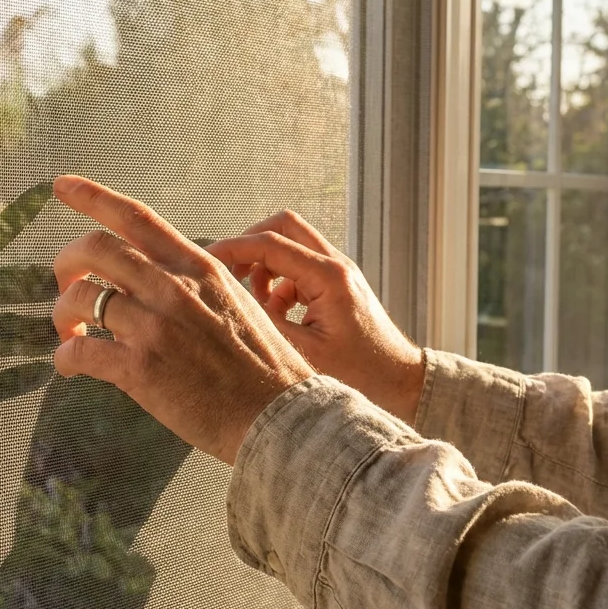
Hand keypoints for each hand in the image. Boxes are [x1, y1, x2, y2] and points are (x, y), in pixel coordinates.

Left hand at [50, 175, 314, 464]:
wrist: (279, 416)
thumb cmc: (262, 368)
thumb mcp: (236, 303)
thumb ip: (194, 286)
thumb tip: (154, 281)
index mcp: (198, 267)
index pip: (137, 217)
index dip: (93, 196)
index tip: (62, 186)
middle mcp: (174, 287)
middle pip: (95, 248)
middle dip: (66, 263)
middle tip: (65, 285)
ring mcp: (155, 326)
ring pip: (78, 298)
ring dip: (62, 314)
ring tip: (69, 333)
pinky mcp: (140, 368)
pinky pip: (78, 352)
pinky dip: (64, 357)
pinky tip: (69, 366)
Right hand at [205, 211, 424, 423]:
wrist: (402, 382)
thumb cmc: (364, 374)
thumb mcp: (305, 354)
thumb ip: (265, 324)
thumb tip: (229, 308)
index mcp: (329, 277)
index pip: (269, 243)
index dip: (231, 249)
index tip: (205, 261)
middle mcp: (336, 266)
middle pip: (283, 226)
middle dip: (249, 244)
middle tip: (229, 272)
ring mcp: (338, 273)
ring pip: (291, 244)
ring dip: (265, 265)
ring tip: (254, 301)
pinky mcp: (336, 286)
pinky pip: (299, 268)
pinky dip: (279, 283)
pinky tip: (276, 314)